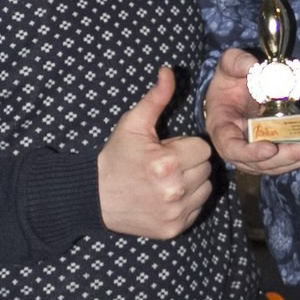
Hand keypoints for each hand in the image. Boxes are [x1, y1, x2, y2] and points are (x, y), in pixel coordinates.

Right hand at [98, 66, 212, 237]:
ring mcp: (175, 213)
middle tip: (164, 165)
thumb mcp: (133, 123)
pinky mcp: (174, 229)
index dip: (185, 146)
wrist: (93, 197)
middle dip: (189, 163)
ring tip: (166, 180)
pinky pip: (197, 210)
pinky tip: (165, 197)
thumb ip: (156, 98)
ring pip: (205, 189)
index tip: (166, 150)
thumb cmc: (116, 157)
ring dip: (191, 183)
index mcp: (167, 163)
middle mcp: (174, 191)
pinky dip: (186, 203)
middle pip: (205, 169)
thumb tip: (169, 71)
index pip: (202, 148)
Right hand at [205, 47, 299, 175]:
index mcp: (222, 129)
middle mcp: (238, 148)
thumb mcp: (228, 66)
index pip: (232, 148)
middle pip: (264, 163)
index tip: (270, 148)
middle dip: (292, 155)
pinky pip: (289, 158)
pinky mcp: (272, 152)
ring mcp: (256, 154)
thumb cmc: (228, 81)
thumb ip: (237, 62)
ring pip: (280, 164)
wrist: (233, 94)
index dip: (251, 153)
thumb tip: (255, 66)